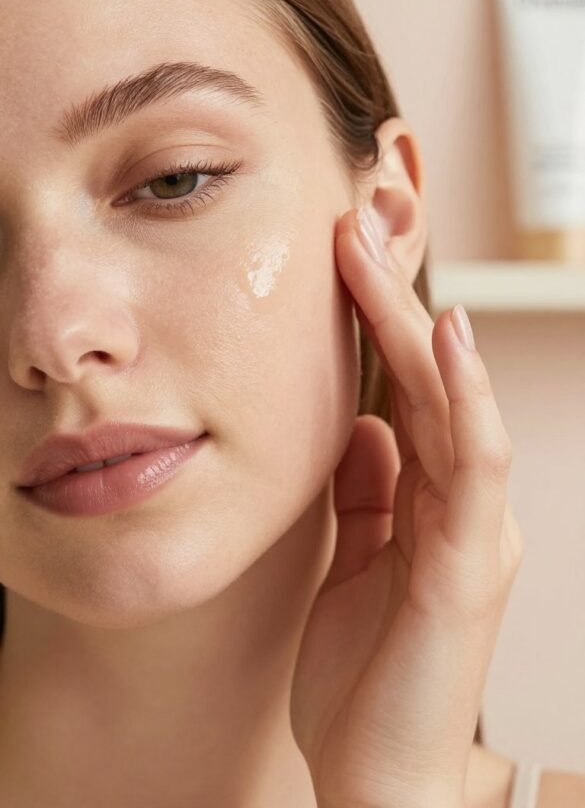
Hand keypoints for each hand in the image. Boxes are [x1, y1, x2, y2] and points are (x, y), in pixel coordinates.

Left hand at [290, 206, 524, 807]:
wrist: (378, 780)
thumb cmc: (366, 675)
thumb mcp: (355, 562)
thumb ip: (367, 493)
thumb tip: (365, 424)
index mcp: (433, 502)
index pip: (410, 388)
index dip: (378, 321)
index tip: (336, 258)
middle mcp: (463, 504)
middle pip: (432, 378)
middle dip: (390, 299)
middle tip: (351, 226)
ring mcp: (475, 530)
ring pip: (455, 403)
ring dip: (418, 323)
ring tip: (379, 254)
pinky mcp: (471, 564)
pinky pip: (473, 464)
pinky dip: (465, 397)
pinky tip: (446, 338)